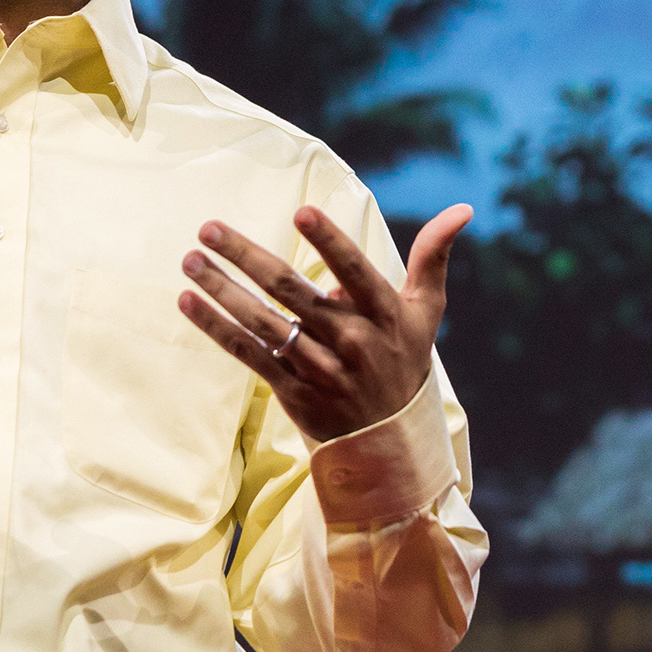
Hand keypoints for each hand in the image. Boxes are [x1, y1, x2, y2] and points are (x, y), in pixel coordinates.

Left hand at [179, 202, 472, 443]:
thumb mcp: (426, 311)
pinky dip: (217, 328)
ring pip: (264, 324)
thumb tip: (463, 208)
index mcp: (384, 316)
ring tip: (190, 260)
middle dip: (247, 257)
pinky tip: (189, 302)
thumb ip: (433, 257)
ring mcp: (320, 369)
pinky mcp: (293, 392)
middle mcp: (352, 341)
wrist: (390, 443)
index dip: (330, 243)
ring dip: (222, 290)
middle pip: (293, 292)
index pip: (356, 272)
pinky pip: (249, 355)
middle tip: (208, 228)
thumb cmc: (404, 361)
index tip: (301, 213)